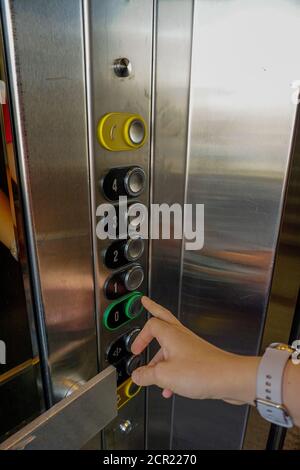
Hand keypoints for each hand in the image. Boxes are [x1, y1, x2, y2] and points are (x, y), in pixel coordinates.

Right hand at [131, 296, 259, 403]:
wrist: (230, 379)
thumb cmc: (203, 371)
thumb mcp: (165, 376)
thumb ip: (146, 375)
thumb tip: (137, 375)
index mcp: (171, 334)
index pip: (150, 325)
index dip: (140, 337)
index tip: (135, 350)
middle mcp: (181, 336)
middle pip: (163, 317)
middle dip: (153, 309)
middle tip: (146, 302)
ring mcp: (191, 346)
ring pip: (170, 345)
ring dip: (159, 357)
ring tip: (151, 372)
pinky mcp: (199, 358)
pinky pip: (178, 360)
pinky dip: (170, 371)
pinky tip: (169, 387)